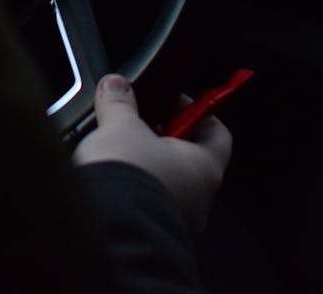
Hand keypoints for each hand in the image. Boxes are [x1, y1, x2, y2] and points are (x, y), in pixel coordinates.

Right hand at [73, 74, 231, 231]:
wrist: (105, 234)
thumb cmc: (128, 181)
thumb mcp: (120, 127)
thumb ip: (120, 103)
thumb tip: (116, 85)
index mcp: (205, 166)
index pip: (217, 132)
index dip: (197, 112)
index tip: (175, 102)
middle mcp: (199, 198)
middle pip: (190, 159)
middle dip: (164, 140)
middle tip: (139, 126)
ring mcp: (178, 221)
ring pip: (168, 185)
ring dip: (147, 168)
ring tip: (118, 155)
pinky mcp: (152, 235)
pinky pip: (148, 208)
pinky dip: (133, 193)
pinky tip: (109, 183)